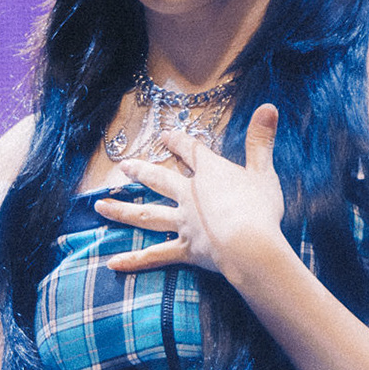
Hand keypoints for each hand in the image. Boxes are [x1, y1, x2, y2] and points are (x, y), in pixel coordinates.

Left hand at [97, 103, 289, 283]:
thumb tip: (269, 107)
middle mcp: (190, 196)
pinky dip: (134, 260)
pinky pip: (155, 256)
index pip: (190, 152)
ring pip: (148, 215)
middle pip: (160, 180)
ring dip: (122, 211)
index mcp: (210, 174)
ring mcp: (184, 224)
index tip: (165, 135)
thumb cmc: (260, 208)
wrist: (250, 245)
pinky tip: (113, 262)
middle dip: (141, 172)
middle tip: (123, 167)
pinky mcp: (185, 250)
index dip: (178, 142)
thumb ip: (262, 140)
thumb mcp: (264, 171)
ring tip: (99, 207)